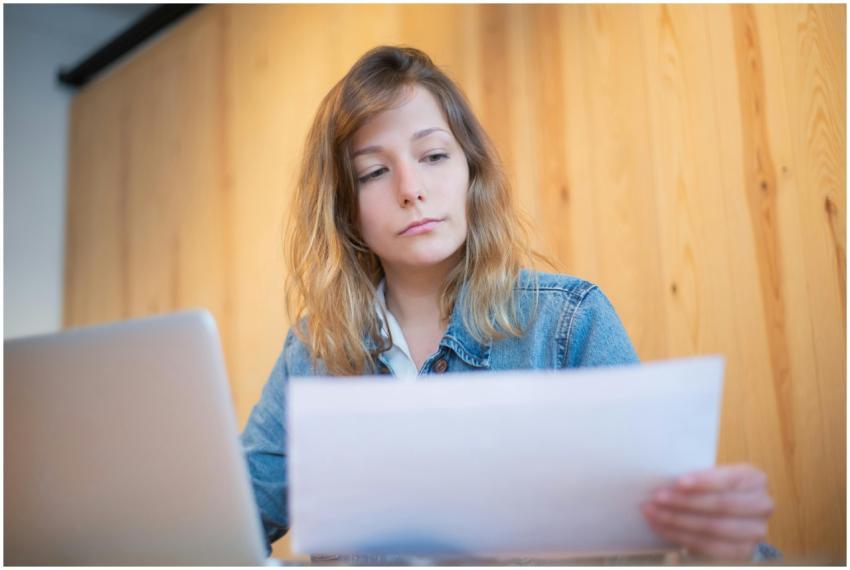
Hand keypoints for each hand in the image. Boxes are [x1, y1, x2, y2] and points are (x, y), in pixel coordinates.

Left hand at [641, 464, 773, 560]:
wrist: (728, 516)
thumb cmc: (713, 490)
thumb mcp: (711, 478)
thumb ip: (697, 479)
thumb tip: (664, 480)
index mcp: (755, 479)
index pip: (729, 479)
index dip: (703, 482)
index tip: (678, 482)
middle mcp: (762, 505)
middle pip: (720, 505)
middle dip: (684, 502)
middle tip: (657, 498)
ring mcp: (755, 531)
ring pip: (712, 527)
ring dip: (677, 520)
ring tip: (653, 512)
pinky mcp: (742, 552)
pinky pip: (708, 546)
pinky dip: (680, 536)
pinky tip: (662, 527)